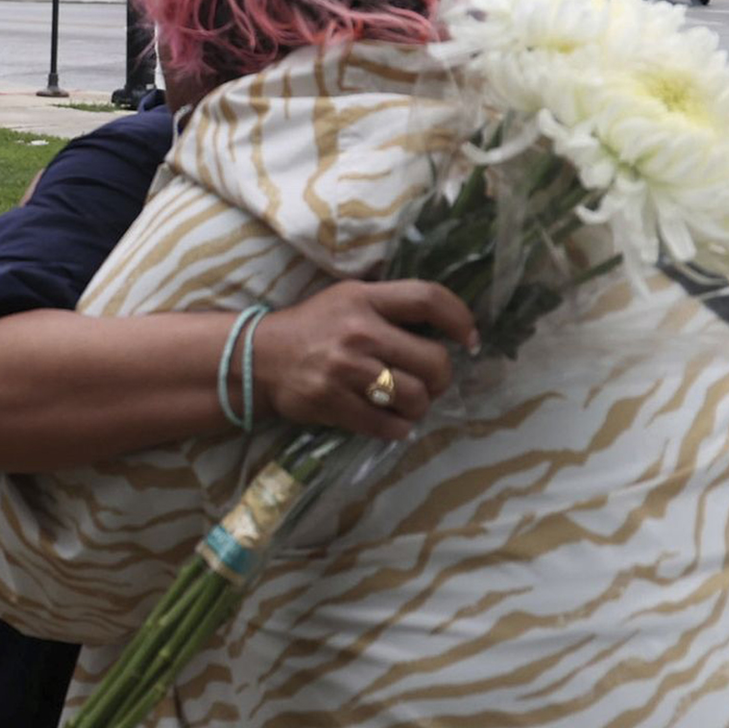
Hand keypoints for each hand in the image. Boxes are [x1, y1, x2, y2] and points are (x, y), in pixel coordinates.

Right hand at [251, 280, 476, 442]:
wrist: (259, 357)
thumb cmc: (314, 327)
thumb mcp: (349, 299)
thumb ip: (390, 307)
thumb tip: (447, 331)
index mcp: (364, 299)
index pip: (428, 299)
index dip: (460, 320)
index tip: (468, 340)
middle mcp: (358, 332)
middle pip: (434, 361)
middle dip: (440, 378)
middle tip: (428, 381)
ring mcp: (345, 369)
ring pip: (415, 398)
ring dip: (419, 407)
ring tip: (405, 402)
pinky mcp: (333, 402)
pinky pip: (388, 426)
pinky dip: (397, 428)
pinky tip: (388, 420)